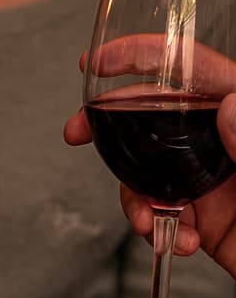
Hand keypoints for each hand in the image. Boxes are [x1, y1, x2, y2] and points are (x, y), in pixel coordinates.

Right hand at [62, 37, 235, 277]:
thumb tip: (229, 103)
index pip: (191, 70)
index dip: (143, 56)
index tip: (100, 62)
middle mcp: (217, 141)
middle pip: (151, 116)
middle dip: (108, 126)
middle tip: (76, 132)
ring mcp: (204, 177)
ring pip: (143, 170)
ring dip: (132, 197)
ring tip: (146, 222)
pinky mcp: (196, 213)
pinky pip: (155, 209)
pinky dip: (152, 226)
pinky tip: (175, 241)